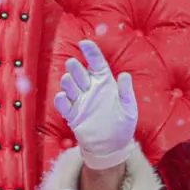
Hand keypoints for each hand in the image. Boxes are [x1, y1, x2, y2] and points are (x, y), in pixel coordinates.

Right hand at [54, 40, 138, 169]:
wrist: (112, 147)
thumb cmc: (122, 126)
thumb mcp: (129, 109)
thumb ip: (126, 92)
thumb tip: (125, 75)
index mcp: (105, 84)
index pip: (97, 64)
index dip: (91, 53)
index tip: (85, 43)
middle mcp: (91, 90)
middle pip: (79, 72)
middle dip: (75, 67)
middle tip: (73, 64)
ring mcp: (80, 102)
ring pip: (69, 85)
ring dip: (68, 81)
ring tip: (69, 81)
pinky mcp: (73, 115)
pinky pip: (63, 105)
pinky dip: (61, 100)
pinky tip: (63, 96)